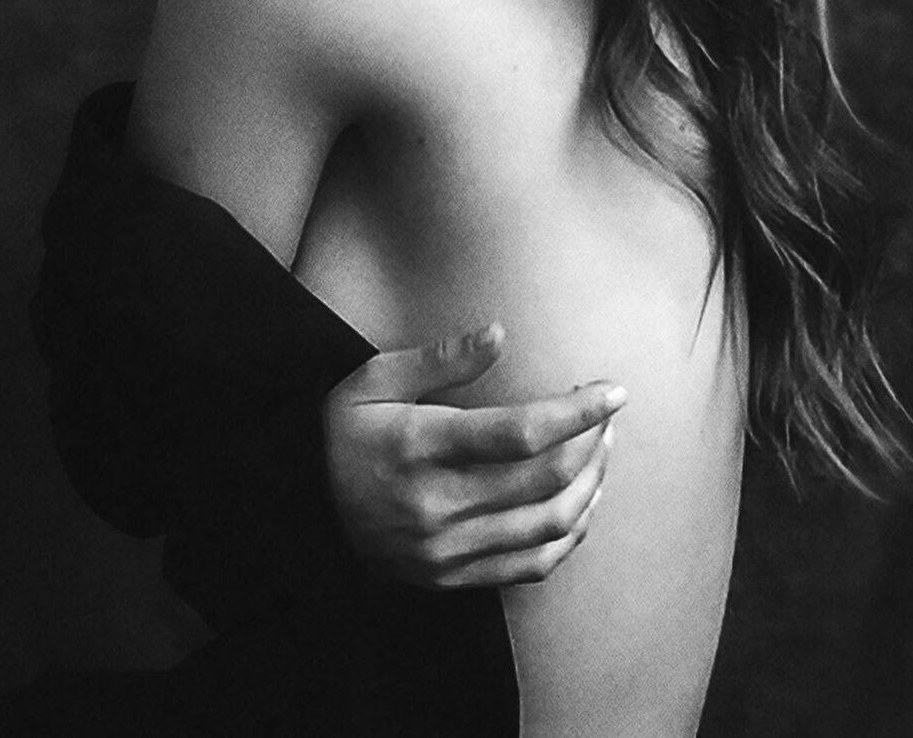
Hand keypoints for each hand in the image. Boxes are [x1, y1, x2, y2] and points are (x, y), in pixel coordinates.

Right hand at [322, 323, 625, 589]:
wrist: (300, 508)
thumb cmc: (342, 430)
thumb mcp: (375, 378)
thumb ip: (441, 359)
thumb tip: (499, 334)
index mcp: (420, 445)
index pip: (520, 432)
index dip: (578, 412)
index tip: (613, 390)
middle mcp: (437, 504)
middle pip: (546, 480)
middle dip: (592, 442)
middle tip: (606, 414)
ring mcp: (446, 549)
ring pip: (549, 526)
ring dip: (591, 485)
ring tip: (601, 449)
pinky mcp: (452, 578)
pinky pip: (532, 565)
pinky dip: (570, 533)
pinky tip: (580, 500)